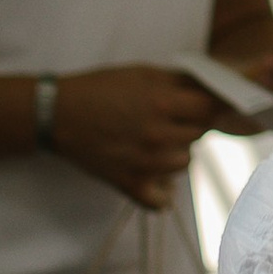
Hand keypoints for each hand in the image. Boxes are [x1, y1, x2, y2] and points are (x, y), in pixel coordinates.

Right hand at [49, 62, 225, 205]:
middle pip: (200, 134)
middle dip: (192, 123)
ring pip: (186, 163)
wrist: (57, 114)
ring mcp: (145, 164)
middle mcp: (158, 136)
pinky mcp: (130, 184)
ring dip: (178, 151)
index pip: (211, 108)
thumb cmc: (100, 89)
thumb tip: (215, 85)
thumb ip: (180, 80)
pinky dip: (162, 191)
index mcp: (163, 104)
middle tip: (173, 117)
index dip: (210, 103)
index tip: (205, 103)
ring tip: (158, 140)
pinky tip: (156, 175)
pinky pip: (161, 201)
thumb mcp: (143, 73)